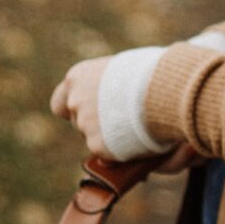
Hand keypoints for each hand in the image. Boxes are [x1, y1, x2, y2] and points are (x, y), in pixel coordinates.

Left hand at [49, 56, 208, 175]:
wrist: (164, 87)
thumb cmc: (155, 73)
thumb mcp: (128, 69)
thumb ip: (115, 86)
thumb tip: (126, 101)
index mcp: (78, 78)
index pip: (60, 103)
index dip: (75, 111)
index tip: (89, 115)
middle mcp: (75, 101)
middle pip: (78, 123)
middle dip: (98, 125)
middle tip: (124, 124)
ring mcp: (84, 124)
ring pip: (95, 139)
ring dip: (112, 138)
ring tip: (140, 129)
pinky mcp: (97, 145)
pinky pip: (109, 154)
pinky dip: (124, 151)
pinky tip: (142, 139)